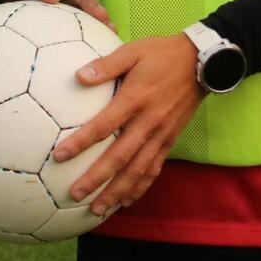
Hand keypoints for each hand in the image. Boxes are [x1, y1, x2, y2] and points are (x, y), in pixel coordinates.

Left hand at [49, 33, 204, 216]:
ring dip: (117, 191)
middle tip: (74, 194)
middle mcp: (148, 122)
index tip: (59, 155)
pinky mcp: (170, 140)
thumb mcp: (133, 51)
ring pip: (137, 170)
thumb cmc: (162, 54)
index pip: (103, 126)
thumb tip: (78, 76)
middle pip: (119, 157)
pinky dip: (140, 187)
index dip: (81, 142)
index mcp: (135, 99)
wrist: (201, 63)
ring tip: (97, 209)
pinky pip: (154, 169)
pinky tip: (126, 200)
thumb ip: (105, 65)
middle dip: (97, 178)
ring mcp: (161, 135)